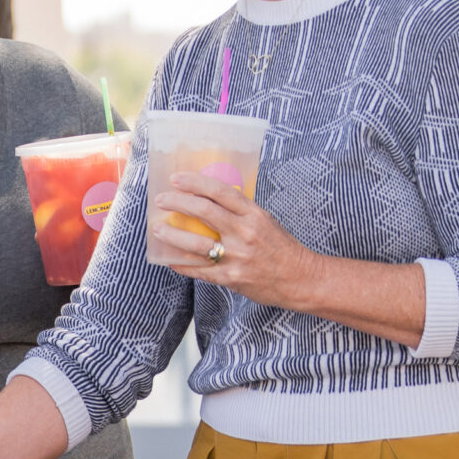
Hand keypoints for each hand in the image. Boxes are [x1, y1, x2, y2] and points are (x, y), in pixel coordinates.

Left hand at [148, 173, 319, 305]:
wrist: (300, 279)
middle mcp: (244, 233)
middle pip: (204, 211)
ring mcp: (237, 257)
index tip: (176, 179)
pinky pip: (200, 271)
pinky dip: (182, 264)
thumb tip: (210, 200)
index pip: (220, 191)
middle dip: (177, 203)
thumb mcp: (265, 221)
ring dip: (172, 234)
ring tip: (158, 229)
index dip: (195, 183)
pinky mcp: (232, 279)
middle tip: (161, 200)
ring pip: (196, 243)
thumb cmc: (282, 248)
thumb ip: (240, 211)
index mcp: (253, 215)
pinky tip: (170, 259)